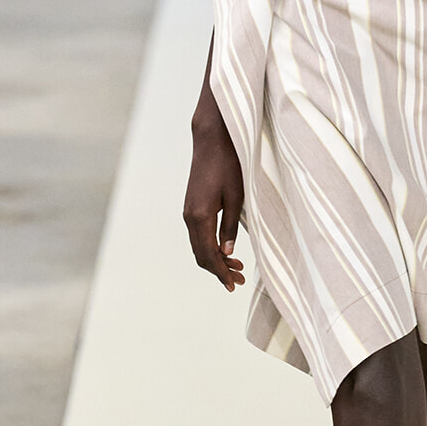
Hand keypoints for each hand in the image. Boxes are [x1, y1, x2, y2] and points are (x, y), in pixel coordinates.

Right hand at [183, 106, 246, 290]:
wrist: (212, 141)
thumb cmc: (228, 165)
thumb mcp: (237, 198)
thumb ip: (230, 227)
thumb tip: (227, 253)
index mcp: (200, 216)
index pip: (208, 255)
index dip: (221, 273)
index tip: (233, 284)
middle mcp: (190, 217)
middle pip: (200, 255)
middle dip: (218, 270)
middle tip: (238, 280)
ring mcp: (188, 211)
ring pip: (198, 246)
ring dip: (215, 260)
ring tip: (235, 267)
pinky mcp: (191, 206)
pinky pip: (198, 235)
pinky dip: (210, 247)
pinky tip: (224, 249)